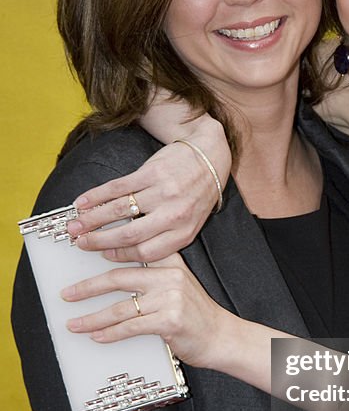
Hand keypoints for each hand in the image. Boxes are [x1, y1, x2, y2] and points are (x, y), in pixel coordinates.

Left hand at [62, 255, 234, 370]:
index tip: (83, 253)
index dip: (104, 252)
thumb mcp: (179, 285)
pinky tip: (97, 336)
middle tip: (68, 294)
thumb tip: (113, 280)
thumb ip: (153, 277)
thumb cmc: (196, 315)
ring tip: (74, 323)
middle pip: (119, 278)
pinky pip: (131, 326)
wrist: (222, 336)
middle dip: (88, 287)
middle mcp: (170, 275)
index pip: (132, 252)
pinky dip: (111, 333)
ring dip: (93, 317)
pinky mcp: (169, 320)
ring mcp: (170, 298)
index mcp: (171, 261)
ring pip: (121, 307)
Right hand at [67, 137, 230, 261]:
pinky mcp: (153, 172)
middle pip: (129, 235)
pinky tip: (83, 201)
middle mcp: (174, 214)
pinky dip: (96, 196)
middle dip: (99, 241)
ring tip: (75, 225)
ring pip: (119, 211)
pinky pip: (118, 187)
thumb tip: (129, 250)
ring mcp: (163, 192)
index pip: (148, 252)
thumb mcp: (192, 220)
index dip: (122, 256)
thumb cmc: (198, 191)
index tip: (104, 256)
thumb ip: (167, 236)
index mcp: (184, 231)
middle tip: (80, 243)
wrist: (210, 154)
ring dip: (92, 219)